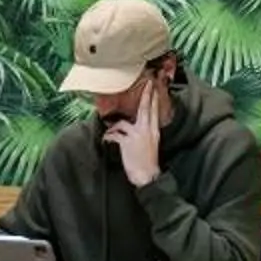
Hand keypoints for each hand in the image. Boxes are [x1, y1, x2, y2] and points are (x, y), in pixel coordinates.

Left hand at [104, 74, 164, 188]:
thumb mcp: (152, 145)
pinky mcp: (127, 142)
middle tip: (147, 84)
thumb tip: (139, 126)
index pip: (154, 112)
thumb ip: (147, 133)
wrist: (147, 176)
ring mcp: (137, 136)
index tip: (153, 88)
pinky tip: (106, 139)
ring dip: (114, 127)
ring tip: (110, 133)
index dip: (153, 99)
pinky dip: (108, 136)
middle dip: (146, 95)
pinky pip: (114, 134)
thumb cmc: (148, 163)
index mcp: (154, 132)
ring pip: (123, 123)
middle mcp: (147, 131)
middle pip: (145, 109)